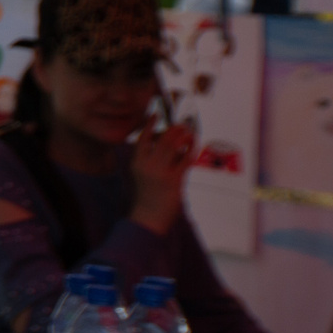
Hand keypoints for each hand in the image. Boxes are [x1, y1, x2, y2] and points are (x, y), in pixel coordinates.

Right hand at [129, 115, 196, 233]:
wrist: (149, 217)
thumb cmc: (147, 197)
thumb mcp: (143, 175)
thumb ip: (153, 159)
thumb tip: (173, 145)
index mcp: (137, 162)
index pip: (143, 138)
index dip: (150, 124)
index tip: (156, 115)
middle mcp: (147, 165)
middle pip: (162, 139)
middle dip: (174, 129)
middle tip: (182, 125)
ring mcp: (160, 172)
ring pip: (174, 146)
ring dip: (184, 136)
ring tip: (189, 132)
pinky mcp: (174, 180)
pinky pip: (186, 159)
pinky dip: (192, 149)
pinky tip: (195, 145)